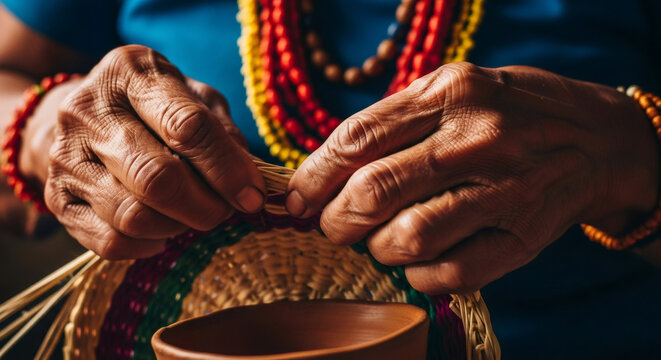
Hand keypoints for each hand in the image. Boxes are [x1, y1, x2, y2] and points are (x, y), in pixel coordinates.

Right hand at [31, 45, 264, 258]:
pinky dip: (149, 245)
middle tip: (226, 210)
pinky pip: (111, 242)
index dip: (227, 168)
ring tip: (194, 215)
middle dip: (206, 206)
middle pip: (157, 178)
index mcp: (132, 73)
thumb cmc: (156, 107)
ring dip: (179, 226)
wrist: (86, 117)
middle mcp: (88, 111)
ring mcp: (66, 157)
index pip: (187, 127)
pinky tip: (164, 229)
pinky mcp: (58, 199)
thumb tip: (247, 181)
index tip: (253, 195)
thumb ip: (223, 131)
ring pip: (133, 216)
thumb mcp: (194, 98)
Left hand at [286, 62, 657, 293]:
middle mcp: (478, 138)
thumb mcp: (451, 91)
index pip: (358, 139)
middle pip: (375, 191)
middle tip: (332, 226)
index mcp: (450, 92)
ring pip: (409, 237)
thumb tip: (324, 173)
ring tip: (377, 241)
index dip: (315, 176)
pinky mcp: (524, 236)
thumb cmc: (506, 112)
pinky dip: (416, 276)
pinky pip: (449, 273)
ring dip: (376, 249)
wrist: (594, 138)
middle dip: (336, 219)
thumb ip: (392, 123)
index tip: (297, 199)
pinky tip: (413, 262)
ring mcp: (505, 189)